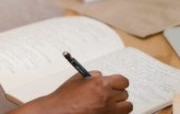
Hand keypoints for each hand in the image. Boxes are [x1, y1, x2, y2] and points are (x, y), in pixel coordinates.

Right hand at [9, 71, 132, 113]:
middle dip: (118, 93)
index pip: (123, 81)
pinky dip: (116, 113)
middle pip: (125, 94)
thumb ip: (92, 75)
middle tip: (110, 93)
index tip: (117, 83)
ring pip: (127, 107)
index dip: (119, 82)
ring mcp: (109, 112)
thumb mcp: (78, 79)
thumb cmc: (66, 97)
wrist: (59, 112)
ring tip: (111, 104)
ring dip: (121, 105)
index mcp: (101, 85)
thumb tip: (101, 76)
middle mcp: (108, 98)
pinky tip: (107, 111)